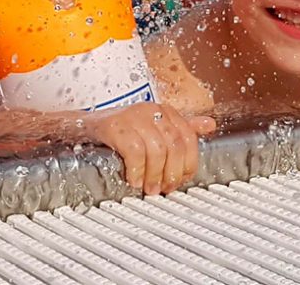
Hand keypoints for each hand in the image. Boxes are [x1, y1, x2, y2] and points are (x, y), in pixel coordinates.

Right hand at [85, 103, 215, 195]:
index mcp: (165, 111)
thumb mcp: (155, 127)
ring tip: (149, 187)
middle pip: (175, 145)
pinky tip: (134, 179)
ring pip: (157, 149)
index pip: (188, 137)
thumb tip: (210, 125)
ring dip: (155, 174)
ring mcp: (133, 117)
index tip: (181, 180)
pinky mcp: (115, 126)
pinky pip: (134, 151)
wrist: (88, 127)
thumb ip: (182, 127)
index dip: (188, 163)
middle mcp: (152, 110)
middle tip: (165, 188)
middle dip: (172, 172)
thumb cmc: (124, 131)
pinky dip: (137, 170)